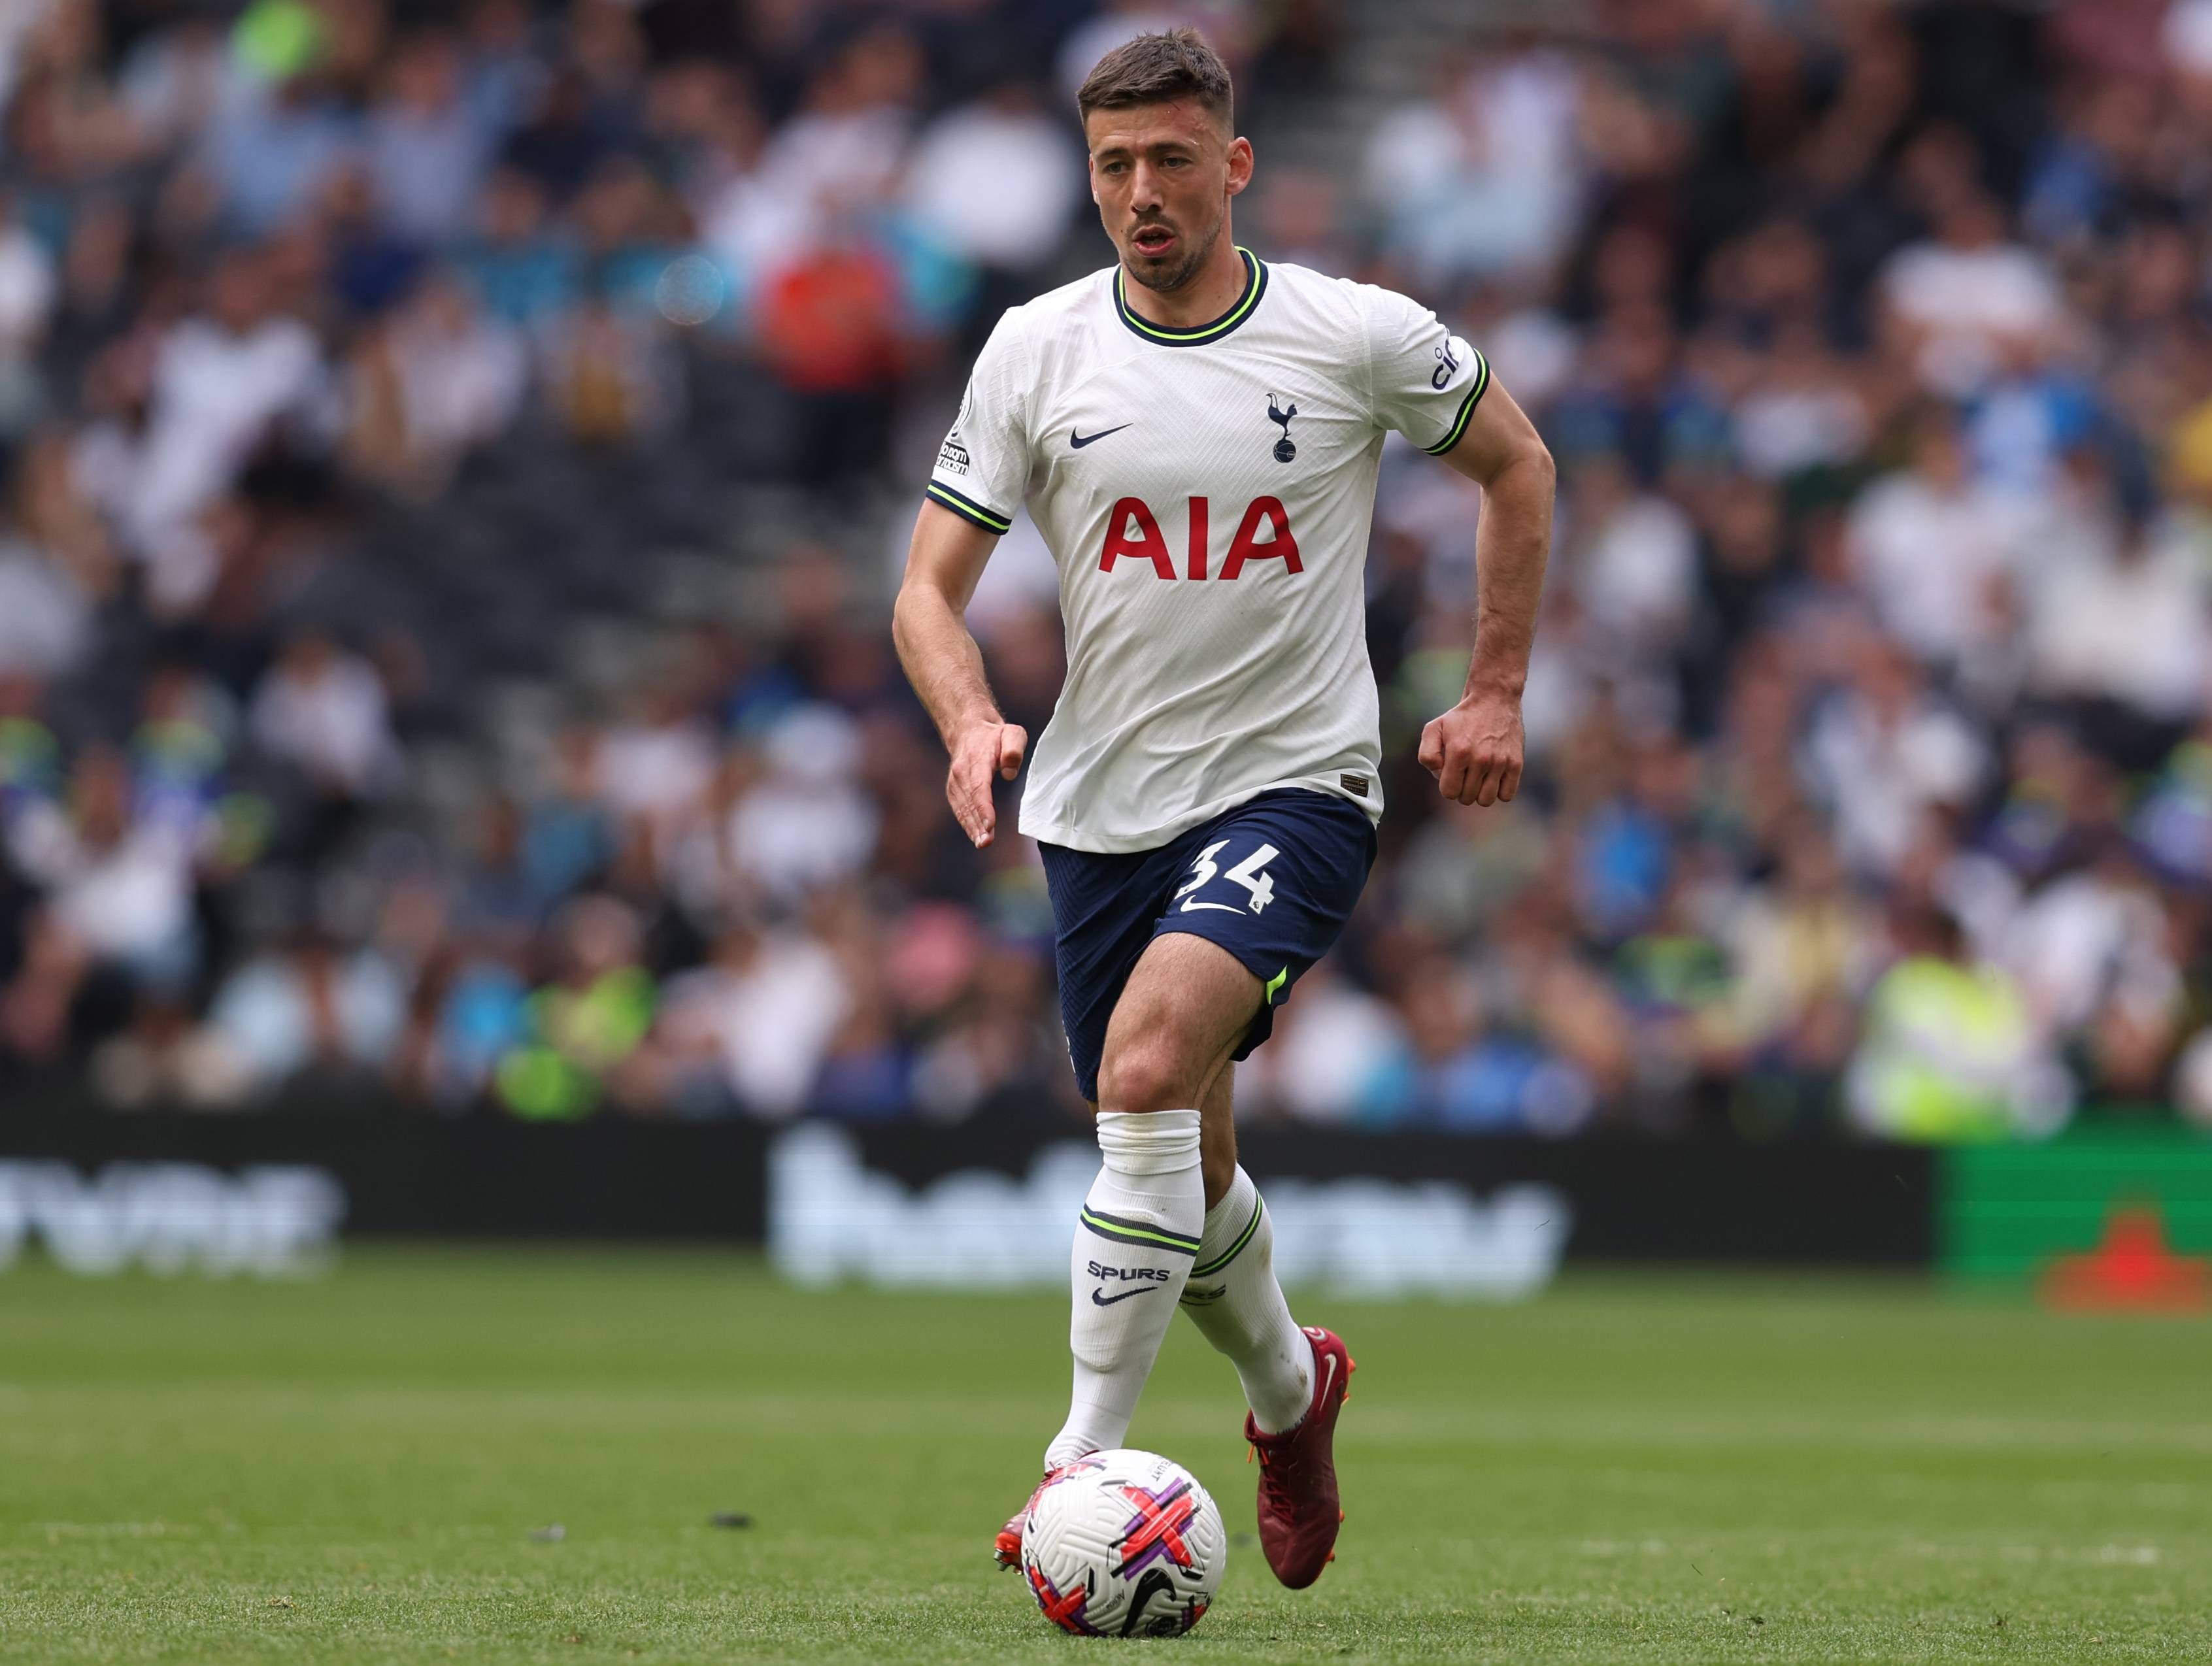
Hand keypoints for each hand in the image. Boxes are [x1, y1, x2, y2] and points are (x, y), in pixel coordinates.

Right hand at [946, 719, 1026, 847]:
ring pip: (962, 808)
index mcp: (976, 759)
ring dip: (971, 827)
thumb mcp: (1012, 733)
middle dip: (977, 824)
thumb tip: (1009, 774)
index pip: (979, 787)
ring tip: (982, 843)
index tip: (990, 825)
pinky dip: (966, 823)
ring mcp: (955, 781)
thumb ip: (1014, 750)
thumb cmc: (995, 735)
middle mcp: (961, 772)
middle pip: (969, 802)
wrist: (969, 730)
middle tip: (986, 842)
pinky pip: (959, 808)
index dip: (983, 807)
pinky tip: (975, 836)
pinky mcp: (953, 788)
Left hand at [1418, 688, 1523, 806]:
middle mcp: (1480, 759)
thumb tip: (1439, 774)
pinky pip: (1507, 795)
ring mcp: (1500, 762)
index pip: (1449, 792)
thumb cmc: (1461, 717)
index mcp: (1459, 752)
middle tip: (1465, 771)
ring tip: (1479, 777)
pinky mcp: (1516, 763)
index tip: (1451, 772)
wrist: (1494, 699)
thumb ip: (1427, 754)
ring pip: (1486, 800)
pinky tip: (1494, 777)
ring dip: (1480, 793)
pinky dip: (1499, 791)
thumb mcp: (1434, 728)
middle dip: (1462, 788)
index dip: (1448, 785)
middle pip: (1467, 798)